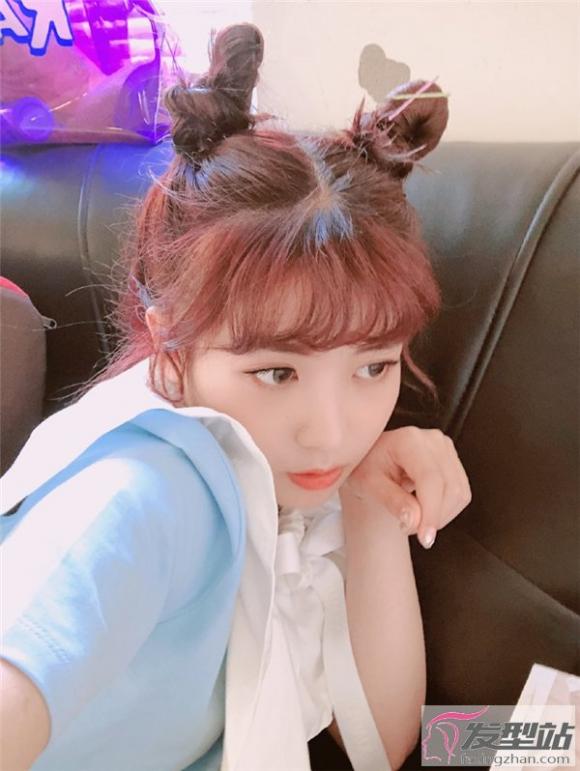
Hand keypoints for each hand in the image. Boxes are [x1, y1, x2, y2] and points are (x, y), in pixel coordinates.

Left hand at [340, 427, 471, 548]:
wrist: (371, 458)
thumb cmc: (366, 467)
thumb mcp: (369, 484)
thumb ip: (392, 501)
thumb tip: (415, 521)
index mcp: (408, 440)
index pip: (430, 479)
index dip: (431, 512)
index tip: (425, 538)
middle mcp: (432, 440)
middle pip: (449, 488)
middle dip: (433, 517)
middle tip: (409, 528)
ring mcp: (445, 448)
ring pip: (459, 493)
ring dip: (441, 516)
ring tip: (415, 519)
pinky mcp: (452, 459)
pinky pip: (461, 492)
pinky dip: (446, 510)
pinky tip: (425, 510)